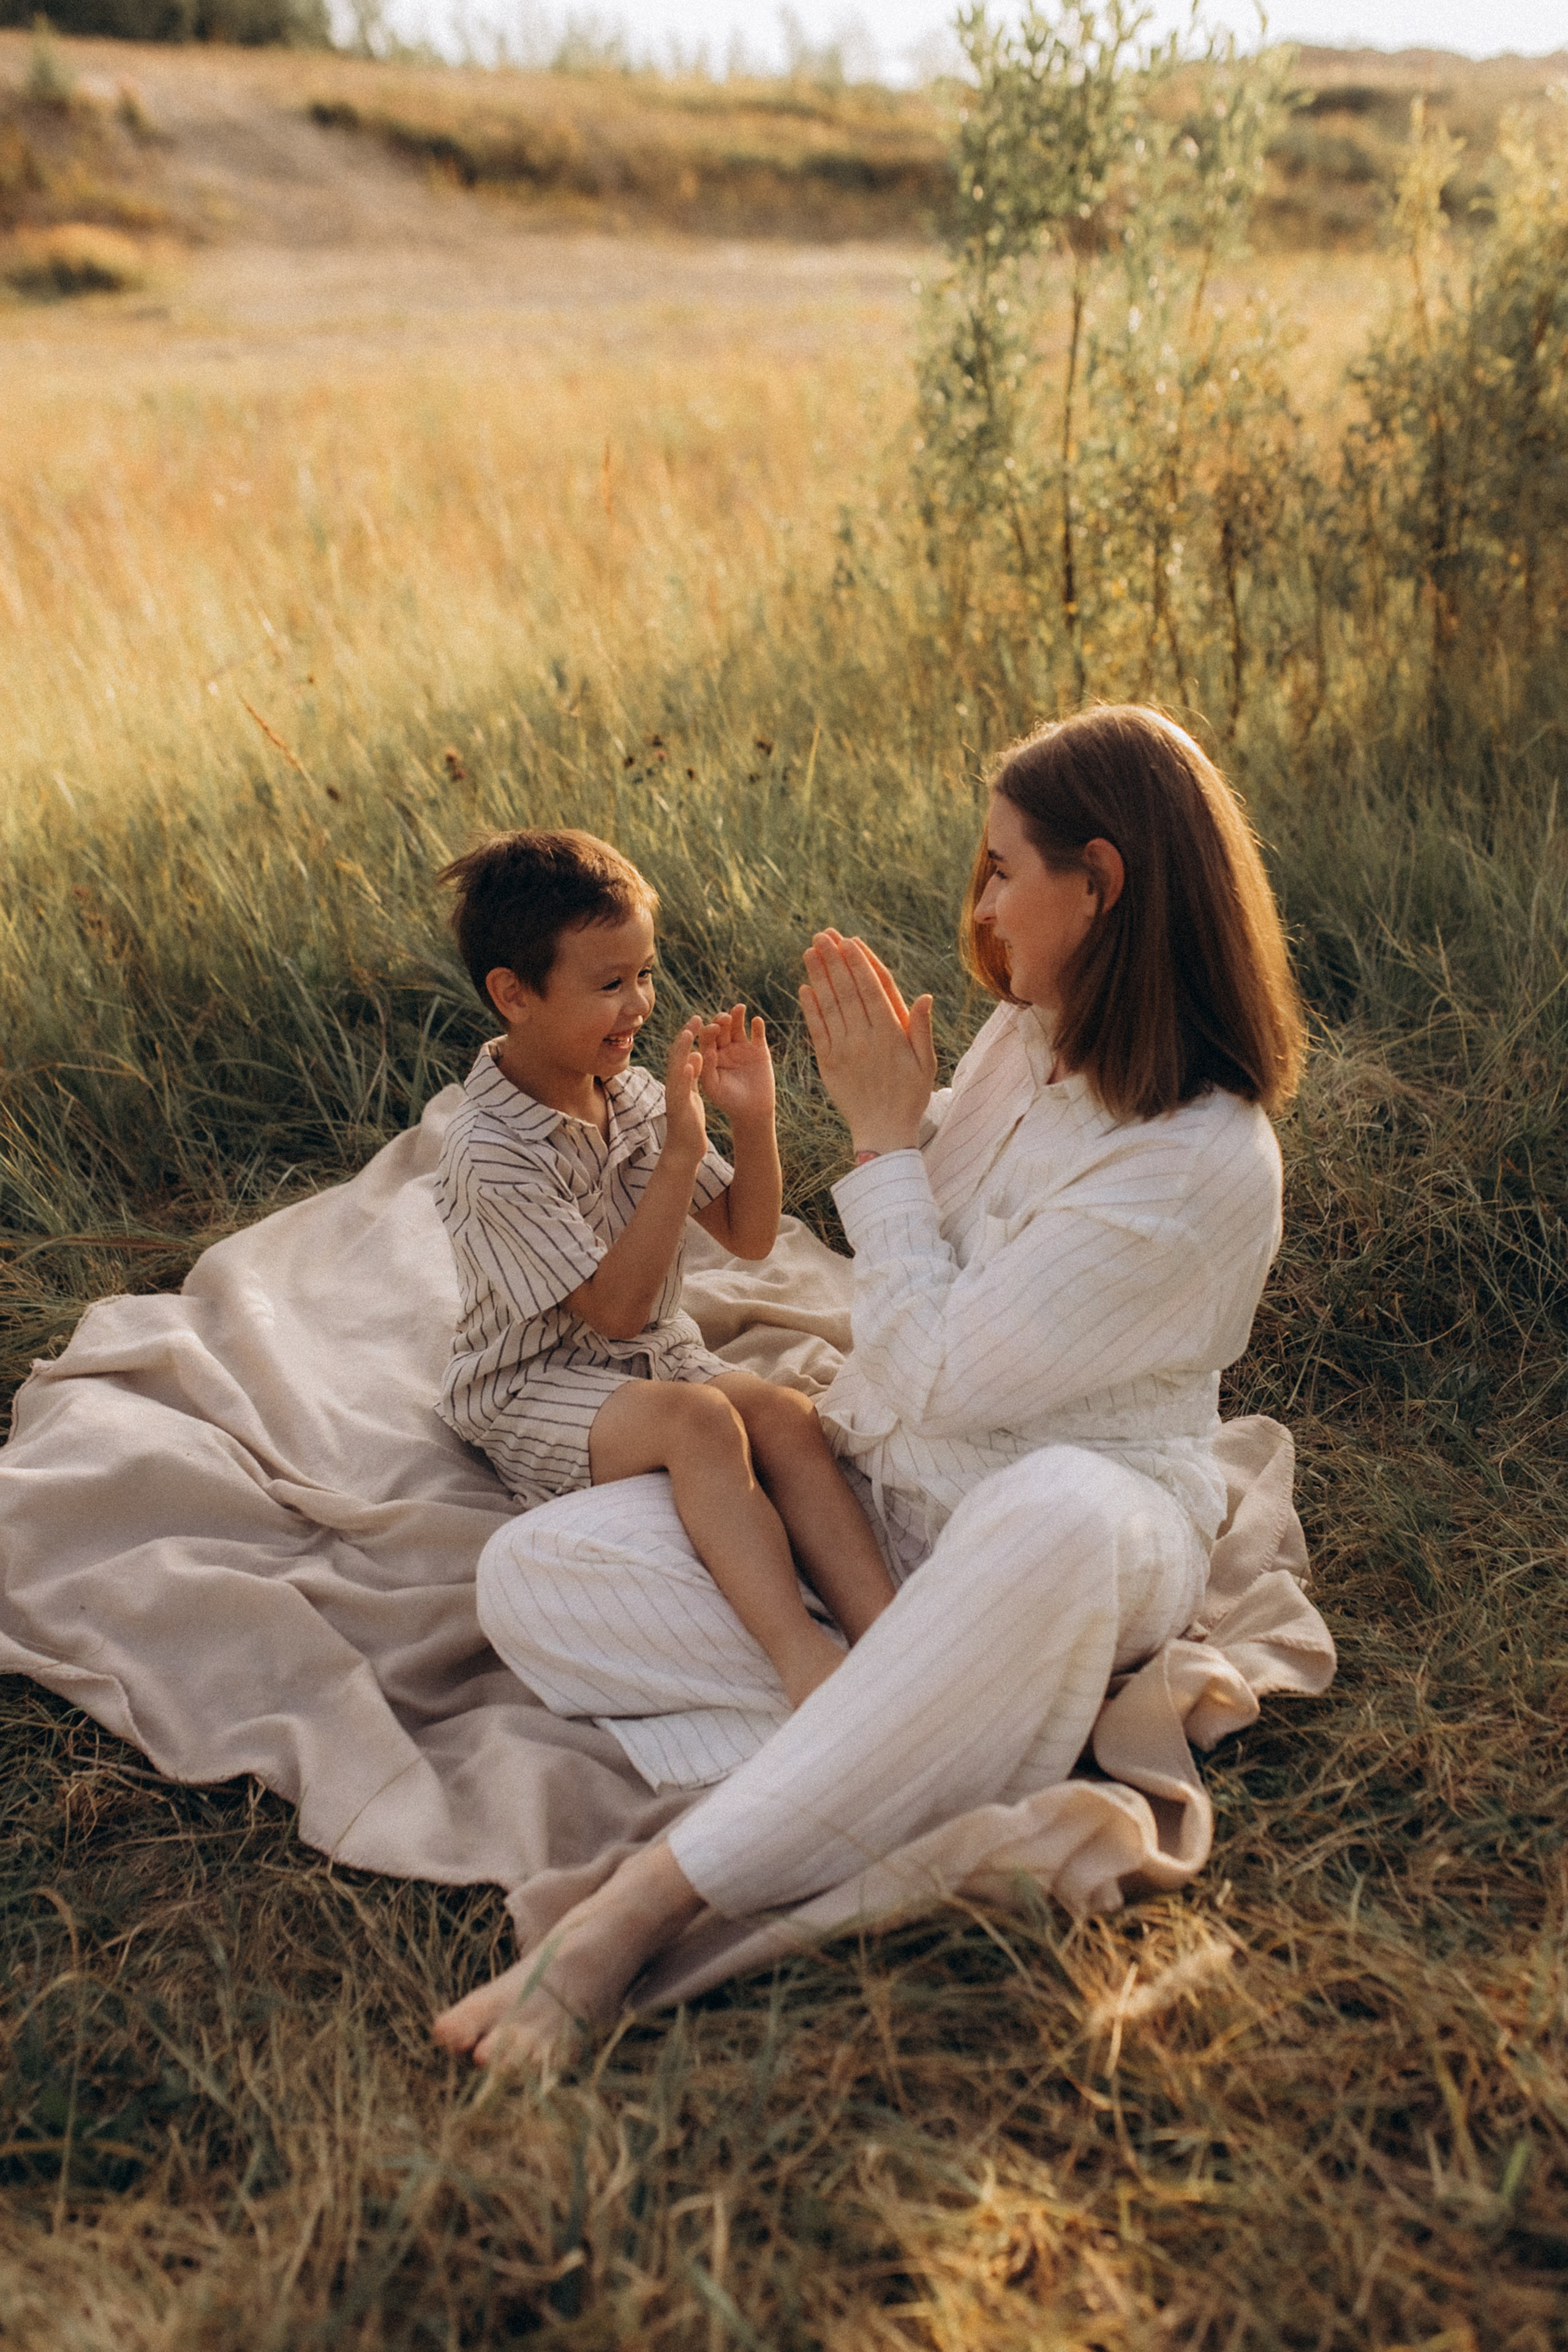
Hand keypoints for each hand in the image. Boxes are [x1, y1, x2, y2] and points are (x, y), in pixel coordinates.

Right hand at [661, 1019, 707, 1167]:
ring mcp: (675, 1097)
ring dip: (682, 1051)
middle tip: (696, 1018)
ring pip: (676, 1070)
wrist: (684, 1151)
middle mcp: (674, 1087)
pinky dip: (686, 1076)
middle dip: (685, 1037)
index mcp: (680, 1083)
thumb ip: (692, 1077)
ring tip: (689, 1033)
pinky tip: (692, 1064)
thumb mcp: (692, 1095)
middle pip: (677, 1057)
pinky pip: (682, 1090)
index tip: (698, 1020)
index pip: (683, 1055)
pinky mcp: (680, 1109)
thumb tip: (696, 1056)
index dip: (689, 1037)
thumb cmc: (689, 1124)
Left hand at [698, 1004, 774, 1129]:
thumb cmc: (728, 1101)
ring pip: (738, 1026)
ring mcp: (742, 1047)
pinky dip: (758, 1027)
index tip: (713, 1028)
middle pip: (722, 1028)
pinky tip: (756, 1021)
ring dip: (738, 1016)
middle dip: (722, 1020)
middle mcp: (725, 1048)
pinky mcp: (759, 1050)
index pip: (707, 1038)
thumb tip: (706, 1051)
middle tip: (725, 1018)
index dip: (709, 1031)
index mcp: (710, 1055)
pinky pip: (758, 1034)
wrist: (752, 1111)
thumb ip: (707, 1069)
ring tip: (739, 1007)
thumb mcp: (713, 1088)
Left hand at [799, 933, 935, 1154]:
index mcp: (891, 1034)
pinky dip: (809, 1008)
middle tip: (822, 934)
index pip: (872, 989)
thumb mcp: (926, 1063)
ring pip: (829, 1006)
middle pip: (847, 990)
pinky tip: (803, 987)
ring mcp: (844, 1050)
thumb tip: (924, 995)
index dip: (859, 963)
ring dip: (818, 976)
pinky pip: (817, 1031)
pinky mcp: (828, 1064)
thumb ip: (922, 1028)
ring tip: (809, 950)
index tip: (849, 940)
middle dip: (834, 959)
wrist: (883, 1132)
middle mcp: (865, 1038)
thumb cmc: (910, 1096)